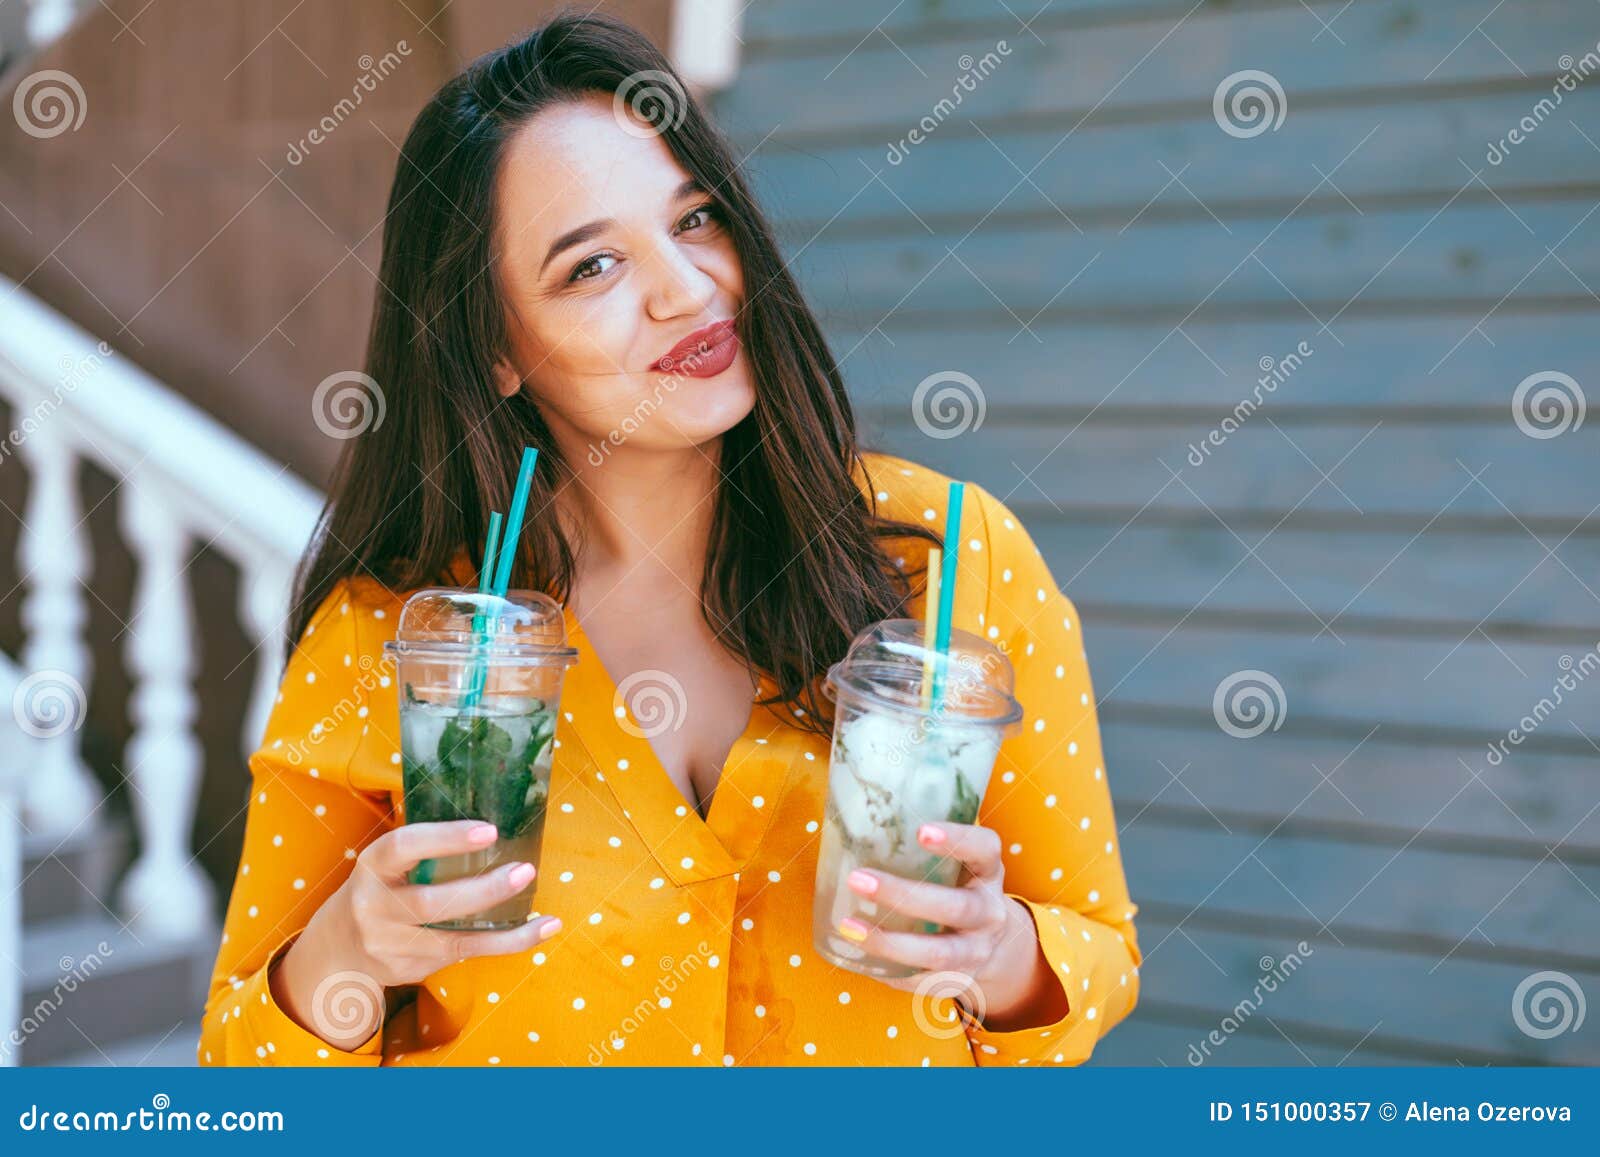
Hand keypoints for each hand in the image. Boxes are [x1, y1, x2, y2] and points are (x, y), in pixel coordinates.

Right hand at [271, 820, 562, 1047]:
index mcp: (372, 867)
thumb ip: (423, 845)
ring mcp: (391, 943)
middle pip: (431, 902)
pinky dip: (506, 944)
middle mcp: (375, 908)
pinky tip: (539, 932)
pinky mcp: (413, 967)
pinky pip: (464, 954)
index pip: (404, 847)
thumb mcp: (386, 862)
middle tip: (524, 870)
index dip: (445, 838)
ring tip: (544, 916)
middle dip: (482, 889)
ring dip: (504, 929)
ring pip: (452, 938)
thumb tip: (492, 805)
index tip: (489, 830)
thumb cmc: (380, 888)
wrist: (338, 950)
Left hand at [836, 821, 1061, 1028]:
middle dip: (904, 895)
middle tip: (858, 878)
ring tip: (848, 925)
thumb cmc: (957, 884)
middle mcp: (989, 912)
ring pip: (939, 953)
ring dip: (890, 941)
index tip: (921, 830)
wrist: (994, 941)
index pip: (984, 849)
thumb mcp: (957, 861)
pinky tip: (857, 955)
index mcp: (988, 871)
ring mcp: (976, 950)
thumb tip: (854, 813)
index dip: (957, 840)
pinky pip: (922, 981)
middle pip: (956, 907)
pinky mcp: (958, 980)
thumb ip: (923, 842)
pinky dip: (887, 970)